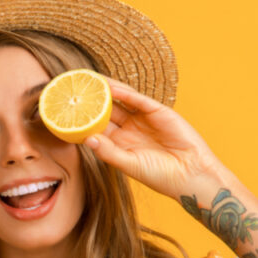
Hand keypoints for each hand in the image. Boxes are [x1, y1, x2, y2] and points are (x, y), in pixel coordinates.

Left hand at [86, 78, 228, 199]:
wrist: (191, 175)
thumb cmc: (161, 176)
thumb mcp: (130, 165)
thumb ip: (108, 152)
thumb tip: (86, 139)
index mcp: (120, 144)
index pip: (98, 127)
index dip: (83, 119)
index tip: (66, 111)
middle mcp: (130, 130)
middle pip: (106, 111)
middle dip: (92, 100)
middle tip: (74, 88)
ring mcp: (143, 120)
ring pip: (121, 101)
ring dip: (106, 91)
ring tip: (89, 81)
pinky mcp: (159, 112)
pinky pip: (138, 100)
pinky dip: (125, 93)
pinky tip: (111, 86)